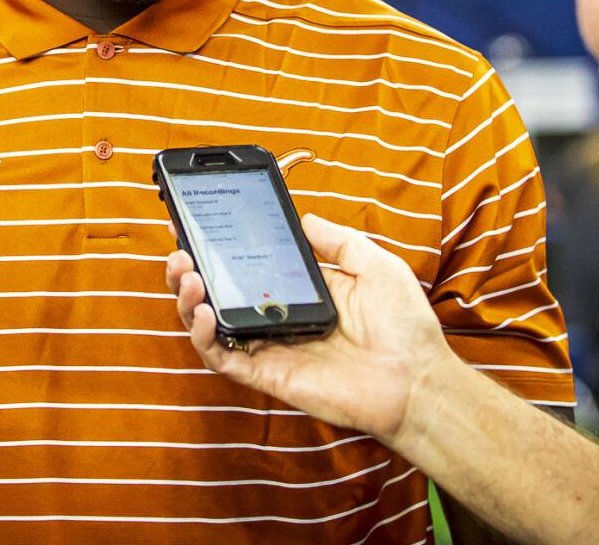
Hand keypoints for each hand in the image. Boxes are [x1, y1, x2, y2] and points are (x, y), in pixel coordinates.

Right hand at [166, 212, 454, 444]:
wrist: (418, 381)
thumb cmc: (405, 327)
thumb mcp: (374, 264)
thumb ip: (336, 240)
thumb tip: (303, 217)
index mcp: (301, 290)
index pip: (249, 265)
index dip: (219, 248)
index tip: (196, 223)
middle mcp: (280, 317)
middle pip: (220, 293)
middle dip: (192, 270)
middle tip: (180, 251)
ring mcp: (272, 346)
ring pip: (213, 324)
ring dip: (190, 299)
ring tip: (188, 274)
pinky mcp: (268, 375)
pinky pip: (224, 358)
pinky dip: (204, 337)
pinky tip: (202, 312)